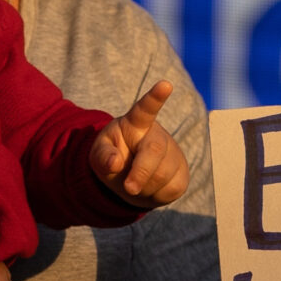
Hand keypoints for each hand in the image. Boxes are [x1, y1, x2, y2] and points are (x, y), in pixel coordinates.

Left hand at [92, 80, 188, 206]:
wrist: (129, 178)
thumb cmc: (113, 158)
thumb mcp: (98, 156)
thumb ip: (102, 157)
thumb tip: (115, 163)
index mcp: (135, 123)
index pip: (145, 109)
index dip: (155, 97)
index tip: (166, 84)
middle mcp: (157, 134)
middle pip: (154, 151)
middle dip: (141, 173)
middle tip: (129, 188)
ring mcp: (172, 153)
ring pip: (162, 175)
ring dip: (143, 187)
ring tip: (134, 184)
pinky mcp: (182, 172)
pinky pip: (172, 189)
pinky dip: (155, 196)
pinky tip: (149, 189)